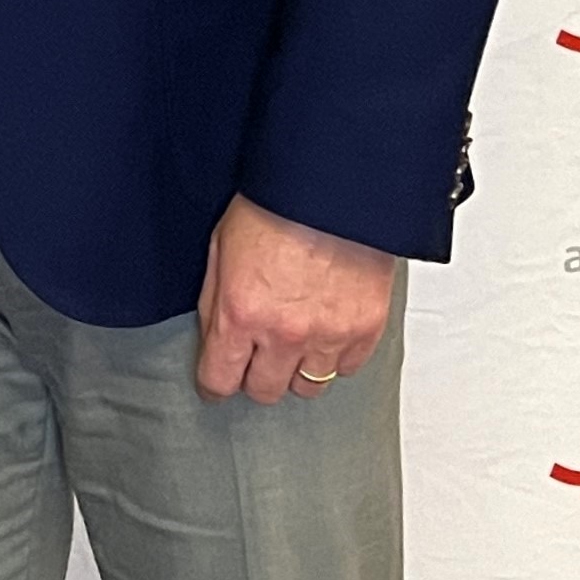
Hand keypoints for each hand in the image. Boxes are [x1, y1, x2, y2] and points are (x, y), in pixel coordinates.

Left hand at [193, 194, 395, 404]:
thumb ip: (215, 302)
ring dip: (296, 370)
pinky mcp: (366, 330)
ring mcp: (328, 335)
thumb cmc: (273, 206)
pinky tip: (325, 331)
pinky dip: (335, 356)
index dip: (214, 384)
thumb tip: (213, 339)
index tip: (216, 383)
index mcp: (241, 313)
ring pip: (308, 387)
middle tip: (256, 357)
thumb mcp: (220, 249)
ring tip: (294, 343)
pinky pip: (346, 368)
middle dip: (255, 377)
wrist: (331, 187)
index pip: (220, 379)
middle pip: (264, 391)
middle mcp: (284, 334)